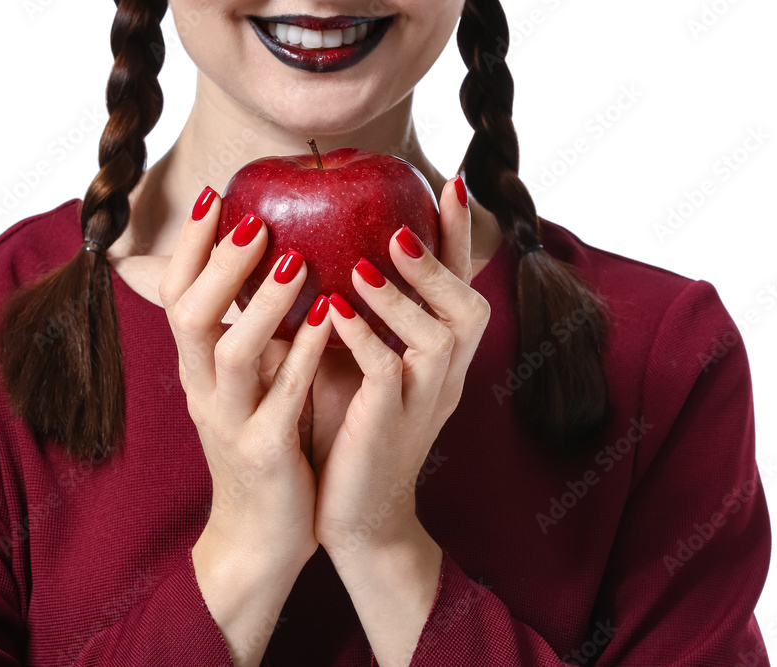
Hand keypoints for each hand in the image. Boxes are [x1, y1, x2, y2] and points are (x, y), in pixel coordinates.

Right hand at [159, 188, 332, 664]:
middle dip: (220, 264)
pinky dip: (302, 357)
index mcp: (196, 367)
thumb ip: (245, 329)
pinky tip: (329, 322)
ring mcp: (230, 423)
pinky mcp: (265, 454)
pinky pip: (280, 399)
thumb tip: (256, 268)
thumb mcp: (244, 382)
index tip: (218, 194)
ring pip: (230, 353)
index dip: (193, 246)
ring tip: (296, 259)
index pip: (176, 295)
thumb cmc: (262, 441)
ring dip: (261, 303)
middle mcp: (201, 390)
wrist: (261, 532)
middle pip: (190, 316)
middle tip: (256, 218)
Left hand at [311, 177, 489, 560]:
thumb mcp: (353, 366)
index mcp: (438, 360)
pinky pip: (389, 372)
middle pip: (469, 308)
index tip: (449, 184)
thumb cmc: (346, 432)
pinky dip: (364, 337)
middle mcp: (444, 378)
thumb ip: (351, 317)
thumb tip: (307, 256)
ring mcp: (424, 404)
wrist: (354, 515)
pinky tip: (335, 311)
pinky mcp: (393, 427)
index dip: (459, 239)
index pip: (459, 290)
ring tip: (366, 261)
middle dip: (439, 263)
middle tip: (400, 228)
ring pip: (440, 336)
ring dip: (402, 296)